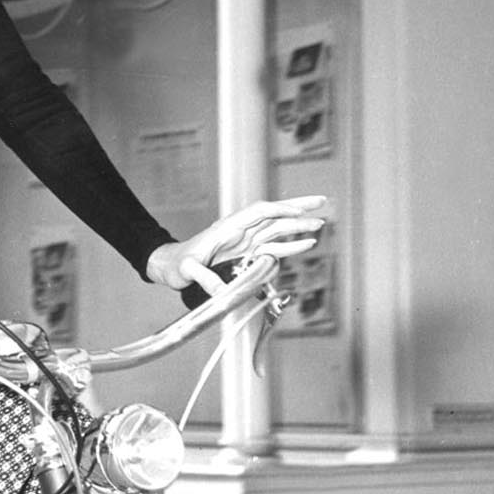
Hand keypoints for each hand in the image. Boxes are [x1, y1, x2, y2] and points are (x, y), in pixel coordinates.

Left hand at [146, 195, 327, 299]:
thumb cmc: (177, 264)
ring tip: (320, 224)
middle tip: (322, 203)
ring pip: (277, 230)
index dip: (279, 211)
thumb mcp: (185, 271)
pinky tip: (306, 244)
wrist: (171, 266)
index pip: (259, 212)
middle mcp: (241, 230)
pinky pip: (273, 248)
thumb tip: (222, 291)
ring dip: (299, 227)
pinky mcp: (248, 254)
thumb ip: (202, 278)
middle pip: (274, 215)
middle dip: (298, 208)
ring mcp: (246, 241)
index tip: (298, 213)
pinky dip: (290, 246)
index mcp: (228, 227)